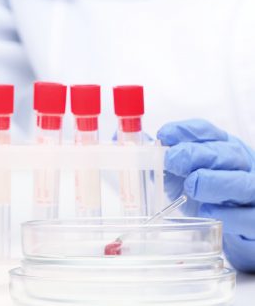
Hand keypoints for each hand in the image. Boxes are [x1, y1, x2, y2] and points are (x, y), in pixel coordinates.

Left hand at [158, 119, 254, 270]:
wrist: (237, 227)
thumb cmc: (206, 194)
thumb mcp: (179, 172)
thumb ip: (154, 156)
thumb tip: (117, 137)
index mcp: (220, 147)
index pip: (205, 131)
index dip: (184, 131)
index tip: (162, 135)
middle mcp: (241, 165)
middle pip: (223, 152)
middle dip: (195, 154)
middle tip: (172, 162)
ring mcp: (252, 191)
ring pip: (240, 182)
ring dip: (214, 182)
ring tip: (191, 186)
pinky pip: (248, 216)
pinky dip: (229, 214)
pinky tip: (209, 211)